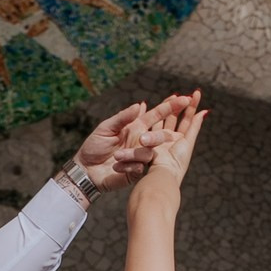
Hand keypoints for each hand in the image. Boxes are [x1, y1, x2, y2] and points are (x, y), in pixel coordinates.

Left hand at [75, 93, 196, 191]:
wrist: (85, 169)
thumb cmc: (94, 146)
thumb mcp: (106, 128)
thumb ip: (123, 118)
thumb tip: (140, 105)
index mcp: (136, 127)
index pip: (157, 115)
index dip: (170, 107)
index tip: (185, 98)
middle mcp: (141, 141)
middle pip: (160, 134)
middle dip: (161, 134)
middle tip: (156, 131)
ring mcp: (140, 157)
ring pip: (149, 153)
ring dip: (134, 154)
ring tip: (117, 156)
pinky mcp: (136, 172)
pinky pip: (139, 168)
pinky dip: (128, 166)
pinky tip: (115, 167)